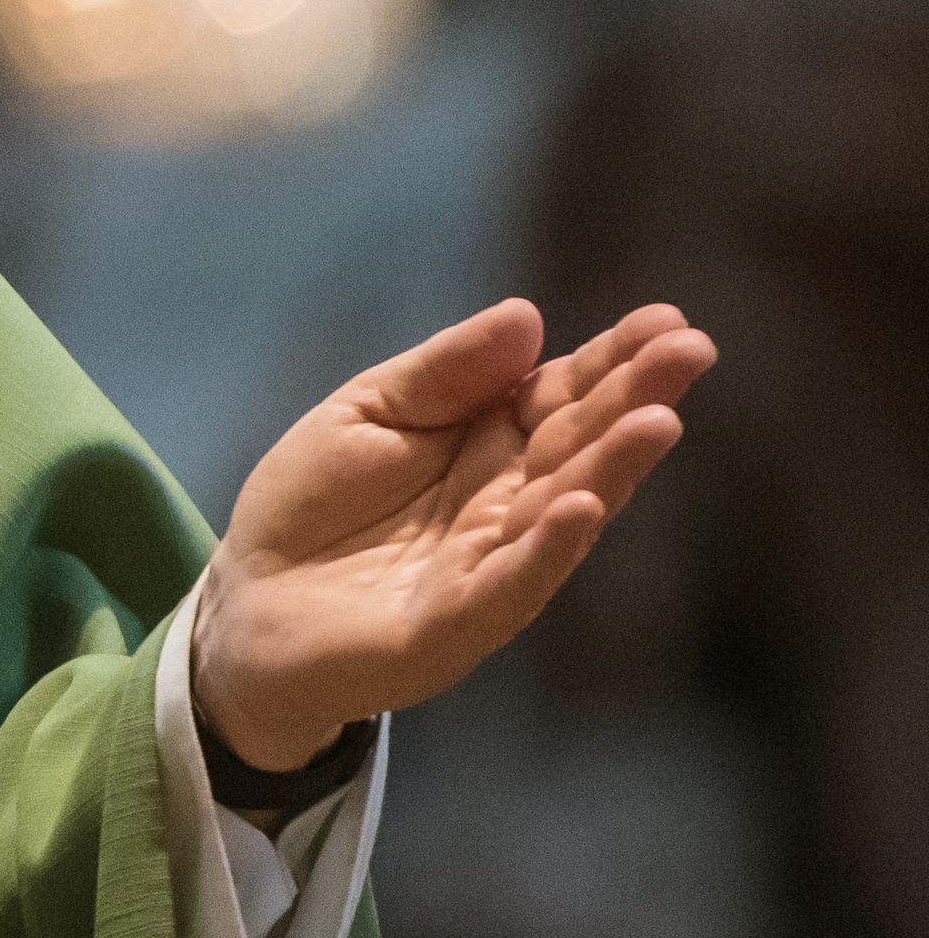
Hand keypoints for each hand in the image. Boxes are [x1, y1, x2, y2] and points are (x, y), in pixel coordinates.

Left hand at [193, 298, 714, 769]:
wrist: (245, 602)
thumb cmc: (311, 503)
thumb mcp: (366, 412)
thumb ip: (443, 373)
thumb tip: (527, 315)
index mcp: (486, 445)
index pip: (560, 396)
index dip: (611, 361)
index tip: (667, 321)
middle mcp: (506, 504)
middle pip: (576, 445)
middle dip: (634, 399)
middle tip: (693, 351)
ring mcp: (488, 565)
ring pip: (561, 511)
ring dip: (612, 469)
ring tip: (658, 421)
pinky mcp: (454, 623)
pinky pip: (510, 584)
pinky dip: (548, 549)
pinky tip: (581, 508)